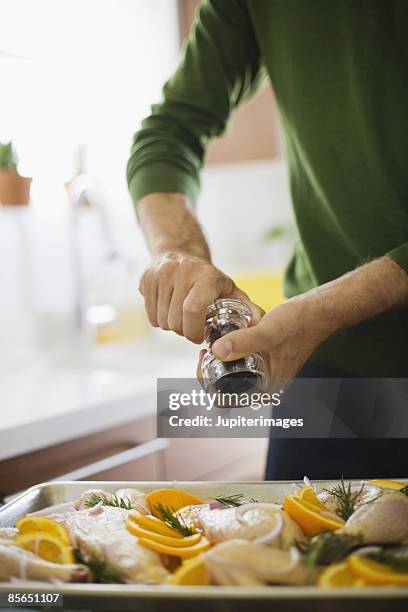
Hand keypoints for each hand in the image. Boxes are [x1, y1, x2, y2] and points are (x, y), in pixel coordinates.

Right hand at [139, 250, 263, 342]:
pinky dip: (158, 319)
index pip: (192, 310)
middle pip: (176, 321)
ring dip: (171, 325)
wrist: (181, 252)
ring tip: (181, 315)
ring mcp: (161, 274)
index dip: (194, 330)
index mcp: (206, 276)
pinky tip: (169, 309)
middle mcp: (182, 271)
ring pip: (161, 320)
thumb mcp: (230, 290)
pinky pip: (150, 314)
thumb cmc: (209, 279)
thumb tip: (260, 325)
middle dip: (184, 331)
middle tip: (191, 327)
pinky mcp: (146, 279)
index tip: (198, 336)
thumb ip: (247, 309)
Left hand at [196, 256, 407, 384]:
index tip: (204, 361)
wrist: (318, 311)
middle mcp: (266, 385)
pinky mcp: (264, 359)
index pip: (230, 400)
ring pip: (232, 376)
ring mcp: (265, 372)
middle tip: (203, 352)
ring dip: (217, 364)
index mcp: (268, 388)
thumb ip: (245, 341)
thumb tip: (217, 351)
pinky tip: (219, 342)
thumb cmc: (299, 322)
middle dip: (210, 373)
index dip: (210, 385)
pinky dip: (228, 355)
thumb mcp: (269, 331)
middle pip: (227, 389)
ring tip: (208, 346)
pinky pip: (239, 364)